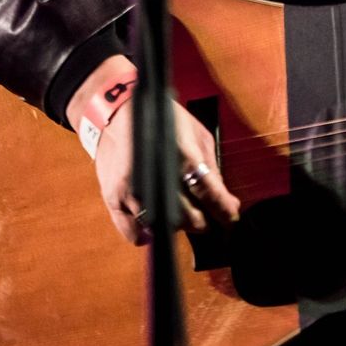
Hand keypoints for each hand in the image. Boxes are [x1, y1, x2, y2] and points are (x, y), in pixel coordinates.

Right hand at [93, 96, 240, 245]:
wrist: (118, 111)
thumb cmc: (163, 120)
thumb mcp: (197, 135)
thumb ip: (211, 169)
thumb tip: (226, 201)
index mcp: (183, 156)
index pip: (209, 194)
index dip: (223, 210)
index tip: (230, 218)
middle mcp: (158, 176)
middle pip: (188, 217)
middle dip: (202, 220)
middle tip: (205, 214)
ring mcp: (134, 190)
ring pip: (164, 227)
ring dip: (177, 225)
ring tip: (180, 210)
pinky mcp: (114, 198)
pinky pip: (134, 233)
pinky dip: (147, 234)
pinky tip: (155, 219)